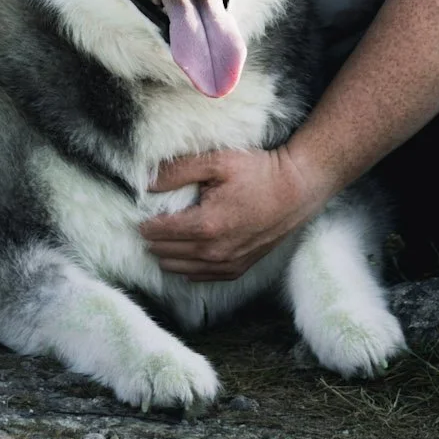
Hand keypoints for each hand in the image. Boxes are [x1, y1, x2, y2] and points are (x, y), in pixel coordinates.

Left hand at [139, 145, 329, 282]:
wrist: (297, 191)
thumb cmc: (259, 172)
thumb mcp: (218, 161)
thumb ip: (178, 171)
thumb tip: (147, 183)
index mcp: (205, 226)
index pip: (157, 233)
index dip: (144, 221)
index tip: (141, 210)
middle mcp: (213, 252)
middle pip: (163, 253)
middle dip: (152, 237)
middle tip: (151, 219)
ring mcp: (226, 265)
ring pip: (177, 269)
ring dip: (166, 253)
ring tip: (165, 233)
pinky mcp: (237, 269)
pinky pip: (198, 277)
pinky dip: (186, 265)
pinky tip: (185, 249)